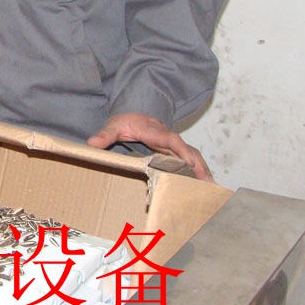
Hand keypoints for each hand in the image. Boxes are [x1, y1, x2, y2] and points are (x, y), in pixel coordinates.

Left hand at [87, 112, 213, 181]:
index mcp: (158, 133)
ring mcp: (174, 146)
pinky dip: (198, 173)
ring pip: (193, 158)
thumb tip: (92, 143)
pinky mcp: (175, 153)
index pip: (174, 142)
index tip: (192, 164)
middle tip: (210, 185)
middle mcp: (170, 139)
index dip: (184, 153)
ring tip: (212, 190)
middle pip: (190, 152)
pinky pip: (189, 162)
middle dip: (201, 167)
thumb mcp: (115, 126)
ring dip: (203, 172)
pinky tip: (203, 187)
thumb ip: (105, 135)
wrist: (134, 114)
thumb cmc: (126, 121)